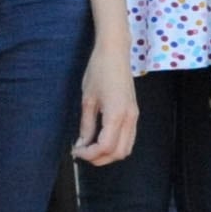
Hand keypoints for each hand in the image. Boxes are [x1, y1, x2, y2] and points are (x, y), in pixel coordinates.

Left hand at [72, 45, 138, 166]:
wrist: (115, 53)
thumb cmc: (98, 71)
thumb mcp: (87, 99)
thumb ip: (86, 125)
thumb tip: (82, 143)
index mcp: (116, 114)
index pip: (105, 146)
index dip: (89, 154)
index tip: (76, 151)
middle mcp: (129, 118)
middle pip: (119, 153)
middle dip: (99, 158)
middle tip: (82, 152)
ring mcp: (134, 116)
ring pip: (126, 148)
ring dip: (109, 154)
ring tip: (91, 148)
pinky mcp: (134, 113)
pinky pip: (129, 138)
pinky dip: (116, 145)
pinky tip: (101, 139)